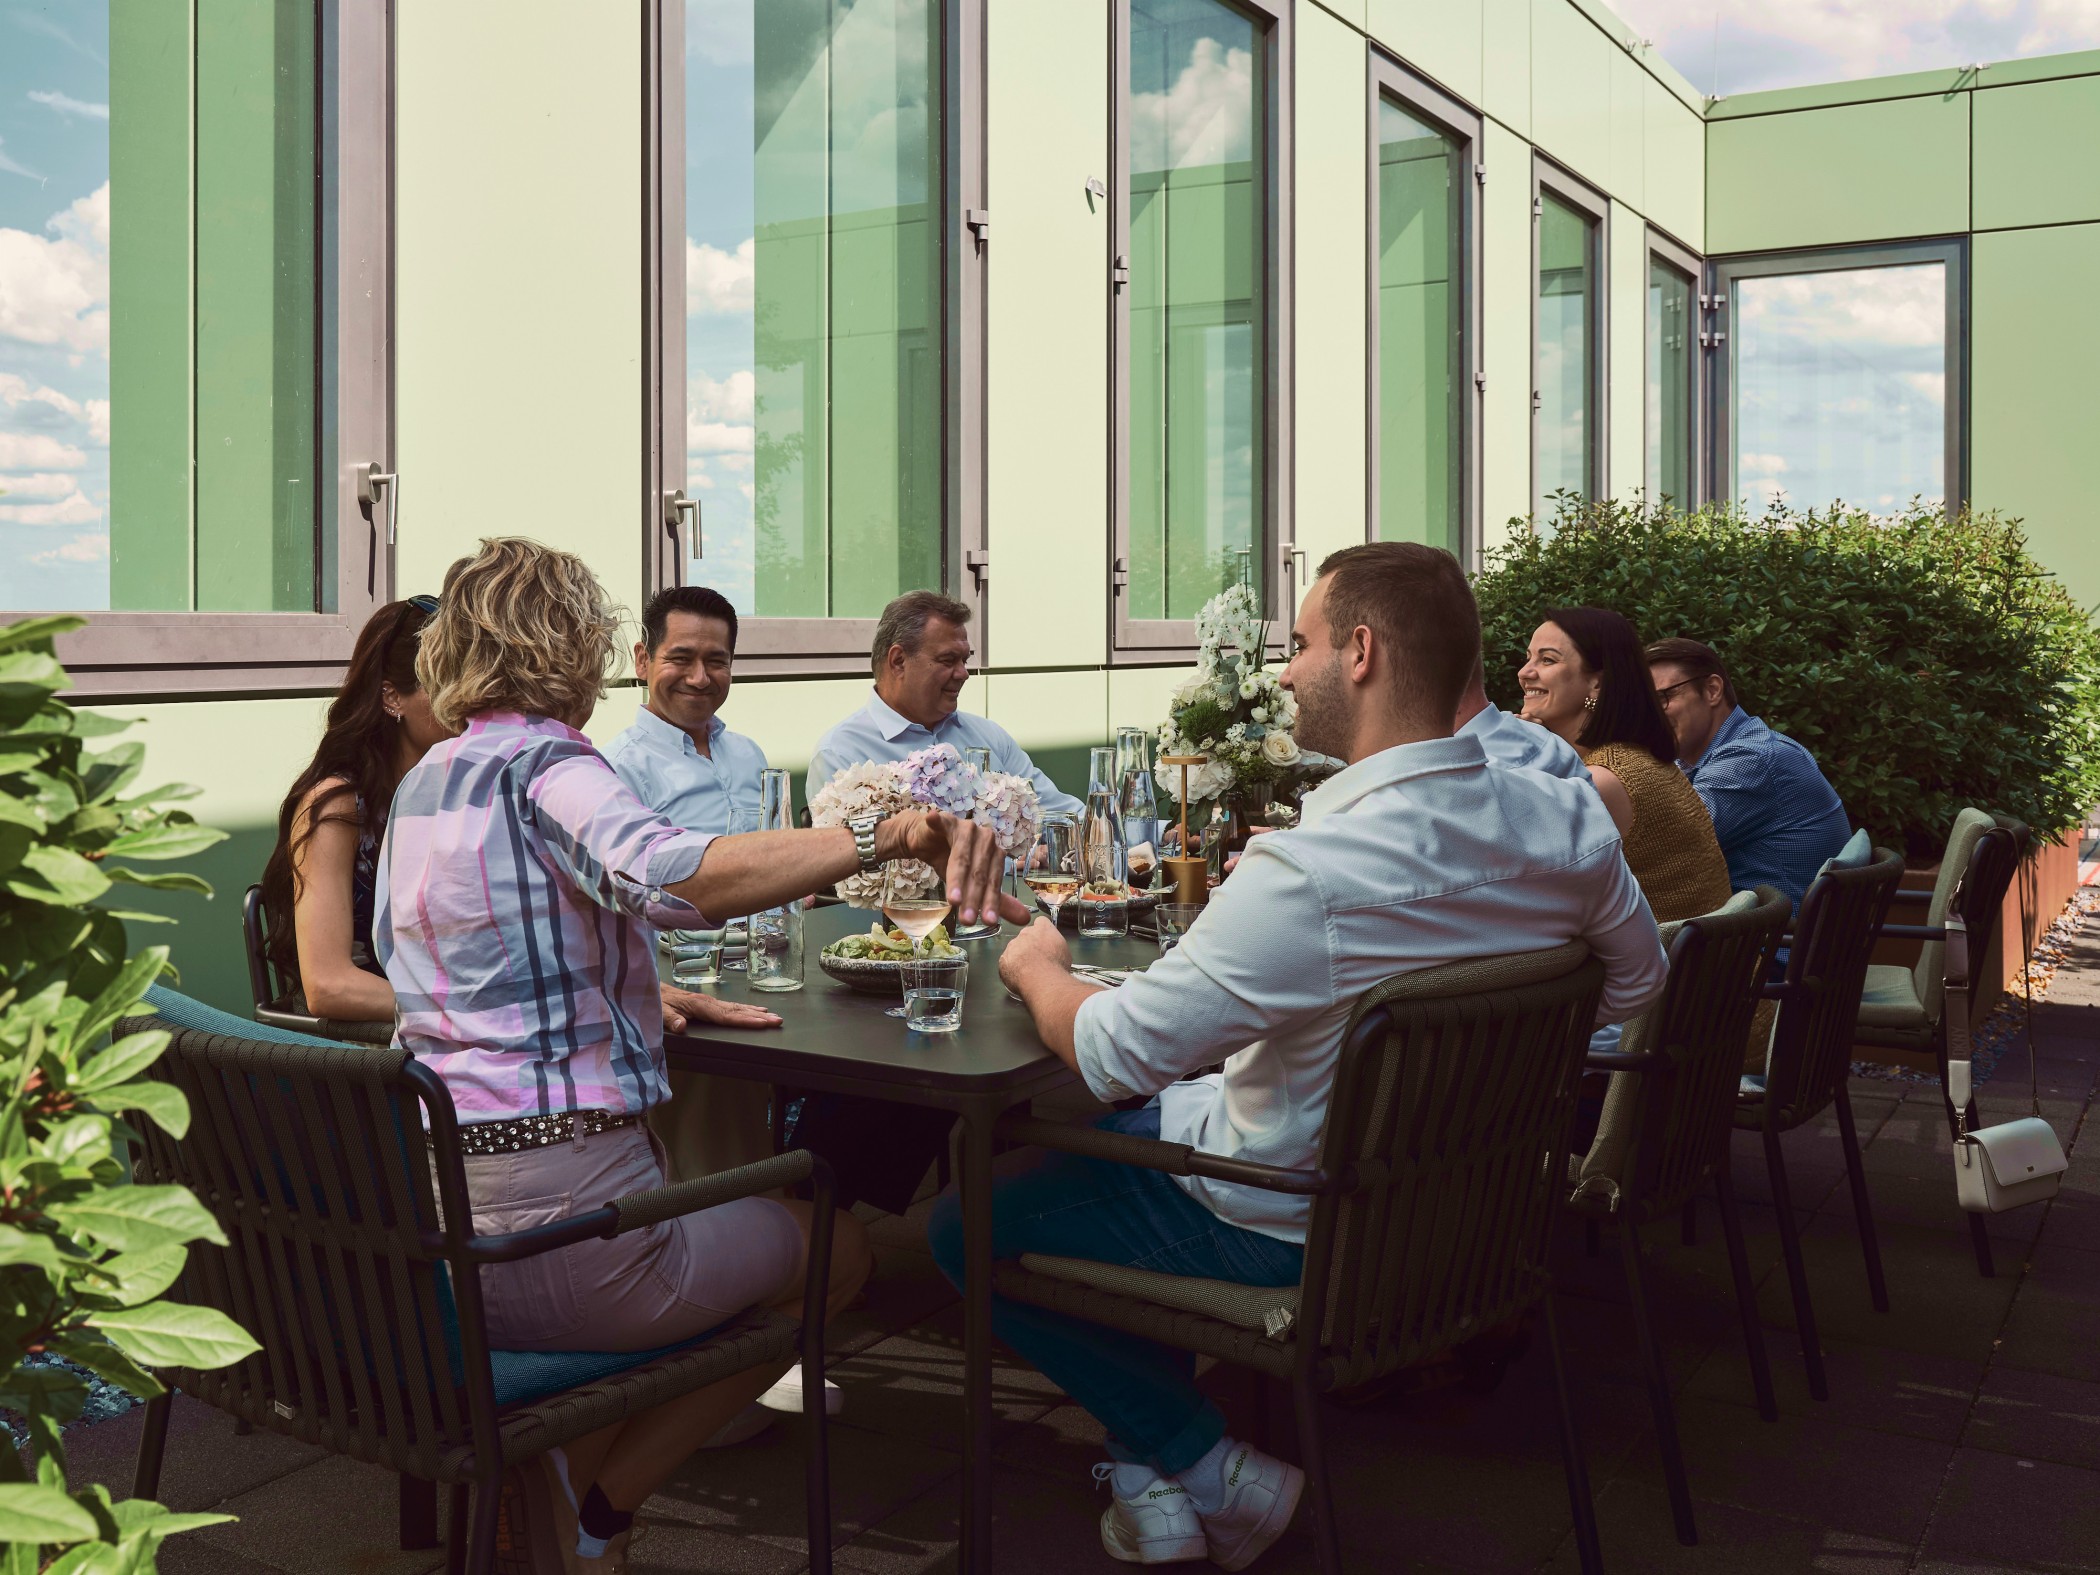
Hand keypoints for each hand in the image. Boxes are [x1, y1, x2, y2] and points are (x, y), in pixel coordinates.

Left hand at [660, 984, 782, 1033]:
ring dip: (755, 1012)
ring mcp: (707, 1001)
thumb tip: (682, 1026)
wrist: (643, 987)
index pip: (725, 1016)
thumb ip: (669, 1019)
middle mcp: (706, 1002)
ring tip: (773, 1016)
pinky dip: (745, 1008)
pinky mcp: (705, 1002)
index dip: (745, 1020)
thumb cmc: (651, 1001)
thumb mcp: (656, 1011)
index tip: (762, 1023)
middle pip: (736, 1010)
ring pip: (735, 1007)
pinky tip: (754, 1010)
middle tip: (778, 1021)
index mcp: (697, 1005)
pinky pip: (729, 1006)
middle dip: (758, 1016)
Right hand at [885, 809, 1031, 928]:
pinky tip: (932, 818)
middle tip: (968, 920)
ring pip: (962, 856)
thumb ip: (997, 901)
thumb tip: (1025, 920)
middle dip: (974, 897)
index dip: (991, 902)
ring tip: (954, 901)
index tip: (989, 923)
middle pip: (979, 872)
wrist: (929, 841)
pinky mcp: (945, 820)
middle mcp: (985, 839)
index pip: (994, 881)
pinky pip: (941, 822)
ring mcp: (965, 828)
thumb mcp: (972, 885)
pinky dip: (936, 821)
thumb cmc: (953, 862)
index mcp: (995, 854)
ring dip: (957, 879)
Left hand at [999, 917, 1071, 995]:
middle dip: (1029, 945)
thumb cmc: (1056, 966)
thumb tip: (1055, 948)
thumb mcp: (1065, 951)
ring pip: (1014, 949)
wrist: (1042, 979)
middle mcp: (1026, 934)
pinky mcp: (1003, 960)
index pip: (1041, 922)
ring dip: (1019, 957)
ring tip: (1028, 971)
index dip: (1043, 931)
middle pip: (1026, 936)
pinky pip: (1006, 963)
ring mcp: (1012, 946)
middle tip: (1037, 959)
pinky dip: (1011, 969)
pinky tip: (1020, 977)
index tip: (1045, 940)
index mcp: (1043, 929)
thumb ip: (1056, 944)